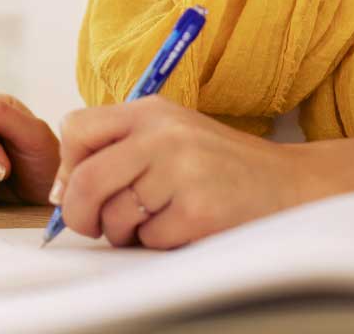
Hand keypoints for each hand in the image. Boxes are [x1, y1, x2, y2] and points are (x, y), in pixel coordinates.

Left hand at [50, 96, 304, 248]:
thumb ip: (121, 148)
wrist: (290, 184)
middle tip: (92, 225)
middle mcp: (164, 134)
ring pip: (115, 216)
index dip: (66, 165)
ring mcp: (182, 170)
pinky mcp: (197, 209)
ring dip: (126, 232)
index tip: (73, 188)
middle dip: (80, 214)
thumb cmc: (222, 166)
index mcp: (152, 111)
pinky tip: (185, 227)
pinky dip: (160, 242)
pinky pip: (150, 239)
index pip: (78, 127)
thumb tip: (63, 189)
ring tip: (155, 221)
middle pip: (86, 179)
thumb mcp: (172, 135)